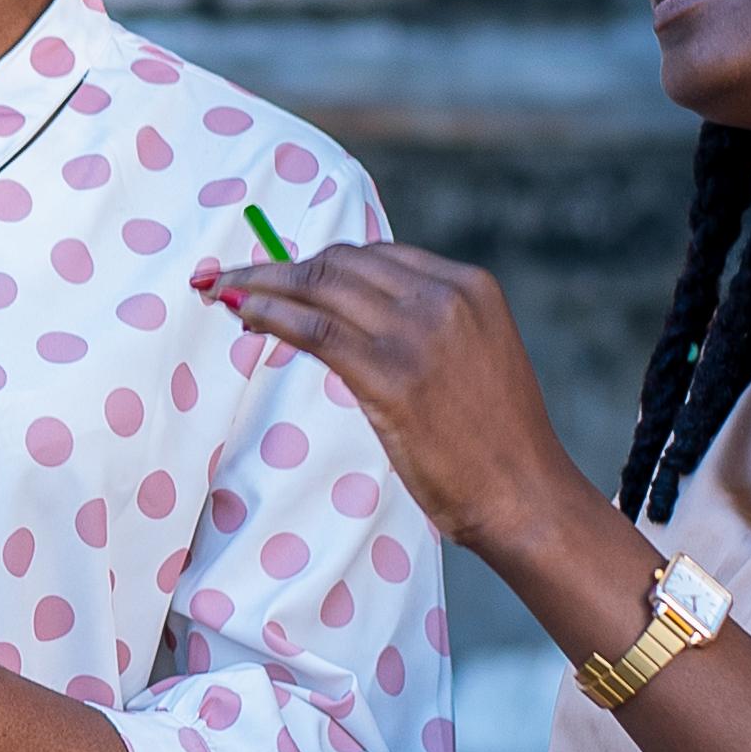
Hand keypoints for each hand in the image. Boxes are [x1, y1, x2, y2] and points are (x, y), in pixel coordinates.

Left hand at [192, 234, 616, 580]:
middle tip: (233, 282)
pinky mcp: (391, 375)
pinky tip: (242, 314)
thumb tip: (347, 314)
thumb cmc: (494, 441)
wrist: (525, 495)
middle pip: (341, 263)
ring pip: (320, 286)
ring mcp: (419, 333)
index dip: (318, 263)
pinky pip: (313, 329)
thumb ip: (424, 326)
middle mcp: (445, 297)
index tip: (279, 274)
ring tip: (225, 296)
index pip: (375, 256)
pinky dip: (269, 313)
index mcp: (469, 286)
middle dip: (280, 268)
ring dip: (262, 285)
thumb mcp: (471, 357)